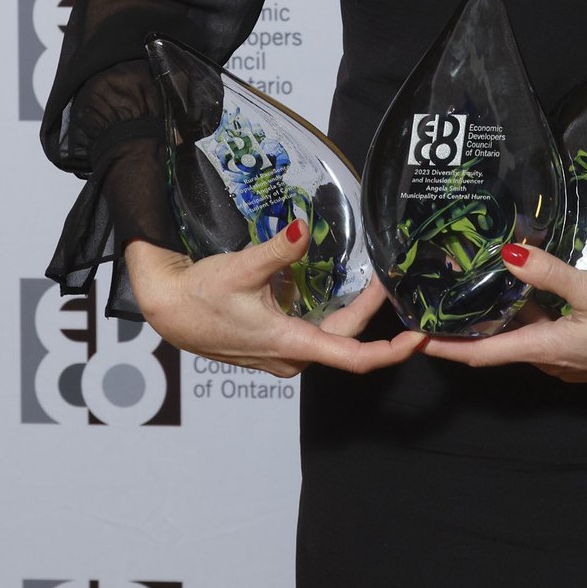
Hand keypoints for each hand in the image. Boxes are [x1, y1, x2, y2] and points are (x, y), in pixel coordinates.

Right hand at [123, 227, 424, 380]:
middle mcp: (292, 356)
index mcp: (291, 343)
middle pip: (347, 338)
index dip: (389, 351)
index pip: (353, 357)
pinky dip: (331, 312)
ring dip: (352, 312)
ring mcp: (284, 354)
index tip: (417, 339)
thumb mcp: (240, 268)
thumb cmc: (200, 296)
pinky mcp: (275, 345)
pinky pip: (315, 332)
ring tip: (372, 280)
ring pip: (331, 336)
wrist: (169, 311)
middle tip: (388, 276)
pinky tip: (334, 287)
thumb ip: (276, 251)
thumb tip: (303, 229)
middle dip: (371, 310)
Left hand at [419, 243, 586, 383]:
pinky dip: (522, 315)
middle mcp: (548, 360)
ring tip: (468, 285)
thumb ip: (549, 273)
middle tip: (435, 297)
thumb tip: (506, 252)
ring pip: (518, 337)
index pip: (481, 354)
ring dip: (494, 317)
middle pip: (495, 345)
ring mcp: (565, 359)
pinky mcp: (580, 351)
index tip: (411, 335)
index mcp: (544, 350)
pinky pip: (539, 334)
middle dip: (464, 326)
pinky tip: (520, 289)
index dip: (444, 346)